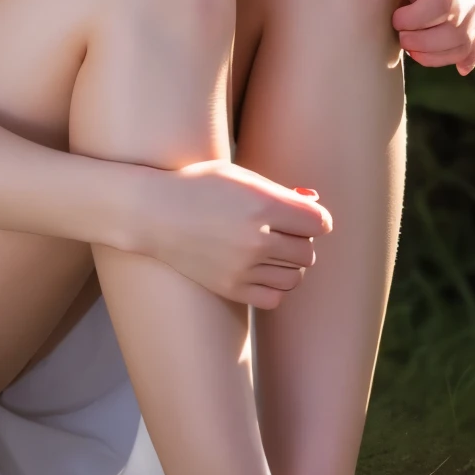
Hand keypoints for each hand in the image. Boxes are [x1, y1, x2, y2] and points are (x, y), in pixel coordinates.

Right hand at [134, 159, 332, 308]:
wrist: (155, 212)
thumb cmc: (200, 186)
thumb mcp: (241, 177)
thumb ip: (281, 192)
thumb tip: (314, 202)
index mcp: (263, 205)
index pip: (319, 223)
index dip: (315, 218)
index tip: (302, 214)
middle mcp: (256, 239)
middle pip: (307, 251)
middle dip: (299, 239)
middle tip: (280, 229)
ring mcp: (243, 267)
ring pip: (295, 277)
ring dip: (289, 264)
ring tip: (270, 250)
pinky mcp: (230, 288)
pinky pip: (274, 297)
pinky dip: (274, 286)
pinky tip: (260, 269)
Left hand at [393, 0, 474, 75]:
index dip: (417, 16)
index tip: (396, 20)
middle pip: (453, 26)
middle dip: (422, 38)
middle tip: (401, 38)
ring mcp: (474, 13)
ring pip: (463, 42)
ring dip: (434, 52)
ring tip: (411, 50)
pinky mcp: (473, 32)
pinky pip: (472, 49)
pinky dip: (467, 59)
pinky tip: (460, 69)